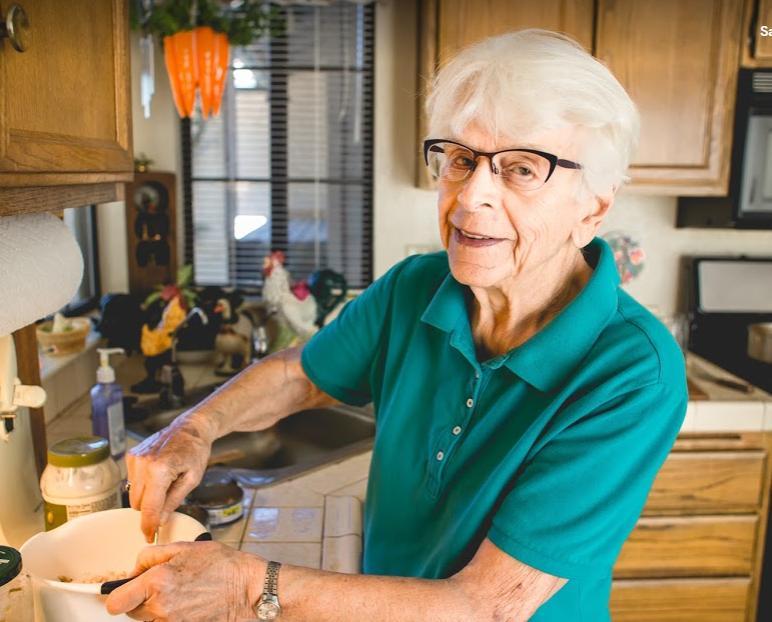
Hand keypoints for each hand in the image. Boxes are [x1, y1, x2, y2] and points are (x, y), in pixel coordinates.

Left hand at [104, 541, 263, 620]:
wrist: (250, 591)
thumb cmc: (224, 567)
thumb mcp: (187, 548)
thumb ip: (152, 556)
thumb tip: (133, 569)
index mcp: (158, 582)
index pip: (115, 601)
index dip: (119, 594)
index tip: (127, 589)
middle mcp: (160, 608)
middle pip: (130, 612)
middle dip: (141, 599)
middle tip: (164, 587)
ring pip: (148, 621)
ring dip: (157, 610)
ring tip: (182, 596)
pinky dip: (170, 618)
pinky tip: (189, 607)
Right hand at [127, 411, 215, 541]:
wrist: (190, 428)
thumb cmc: (195, 451)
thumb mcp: (192, 479)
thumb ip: (174, 501)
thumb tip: (160, 521)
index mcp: (159, 470)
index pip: (149, 508)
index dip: (149, 526)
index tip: (150, 538)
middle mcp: (142, 464)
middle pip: (138, 504)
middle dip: (151, 510)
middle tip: (167, 505)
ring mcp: (134, 459)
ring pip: (133, 494)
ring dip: (147, 497)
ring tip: (166, 483)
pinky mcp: (131, 456)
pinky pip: (132, 481)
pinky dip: (143, 484)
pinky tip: (159, 475)